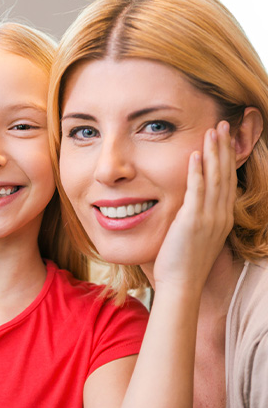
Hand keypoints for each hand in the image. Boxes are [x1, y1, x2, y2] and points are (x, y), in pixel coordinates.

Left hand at [153, 121, 235, 296]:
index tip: (224, 138)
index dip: (226, 158)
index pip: (226, 180)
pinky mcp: (193, 221)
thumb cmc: (182, 262)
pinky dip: (196, 171)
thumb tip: (186, 205)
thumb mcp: (193, 236)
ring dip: (213, 152)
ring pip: (214, 178)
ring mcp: (209, 218)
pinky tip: (195, 154)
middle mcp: (219, 215)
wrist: (181, 284)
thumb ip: (193, 217)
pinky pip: (196, 191)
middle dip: (224, 147)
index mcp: (220, 217)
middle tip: (224, 123)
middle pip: (225, 174)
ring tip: (213, 130)